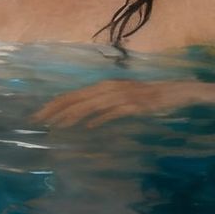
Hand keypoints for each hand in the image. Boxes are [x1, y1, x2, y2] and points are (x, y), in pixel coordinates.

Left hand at [31, 79, 214, 127]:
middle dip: (56, 109)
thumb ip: (106, 106)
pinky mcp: (135, 104)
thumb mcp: (124, 99)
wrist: (178, 92)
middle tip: (36, 120)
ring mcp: (123, 95)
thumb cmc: (150, 97)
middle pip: (77, 97)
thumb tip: (86, 119)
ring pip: (91, 104)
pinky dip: (99, 118)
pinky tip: (88, 127)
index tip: (38, 114)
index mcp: (106, 85)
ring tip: (55, 125)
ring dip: (72, 114)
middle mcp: (111, 87)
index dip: (55, 104)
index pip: (74, 94)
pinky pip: (113, 112)